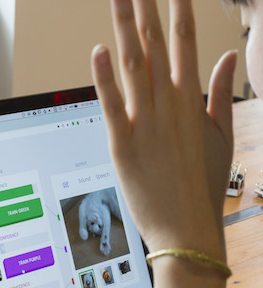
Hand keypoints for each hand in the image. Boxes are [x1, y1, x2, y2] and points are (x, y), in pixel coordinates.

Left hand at [91, 0, 236, 260]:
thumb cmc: (203, 186)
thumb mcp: (221, 137)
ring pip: (131, 64)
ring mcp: (143, 123)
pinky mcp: (121, 144)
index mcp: (190, 102)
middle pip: (153, 44)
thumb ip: (222, 95)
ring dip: (123, 26)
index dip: (178, 7)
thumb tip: (227, 58)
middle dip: (145, 4)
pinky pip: (111, 104)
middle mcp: (167, 105)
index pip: (183, 42)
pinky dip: (103, 77)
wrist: (186, 228)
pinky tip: (98, 50)